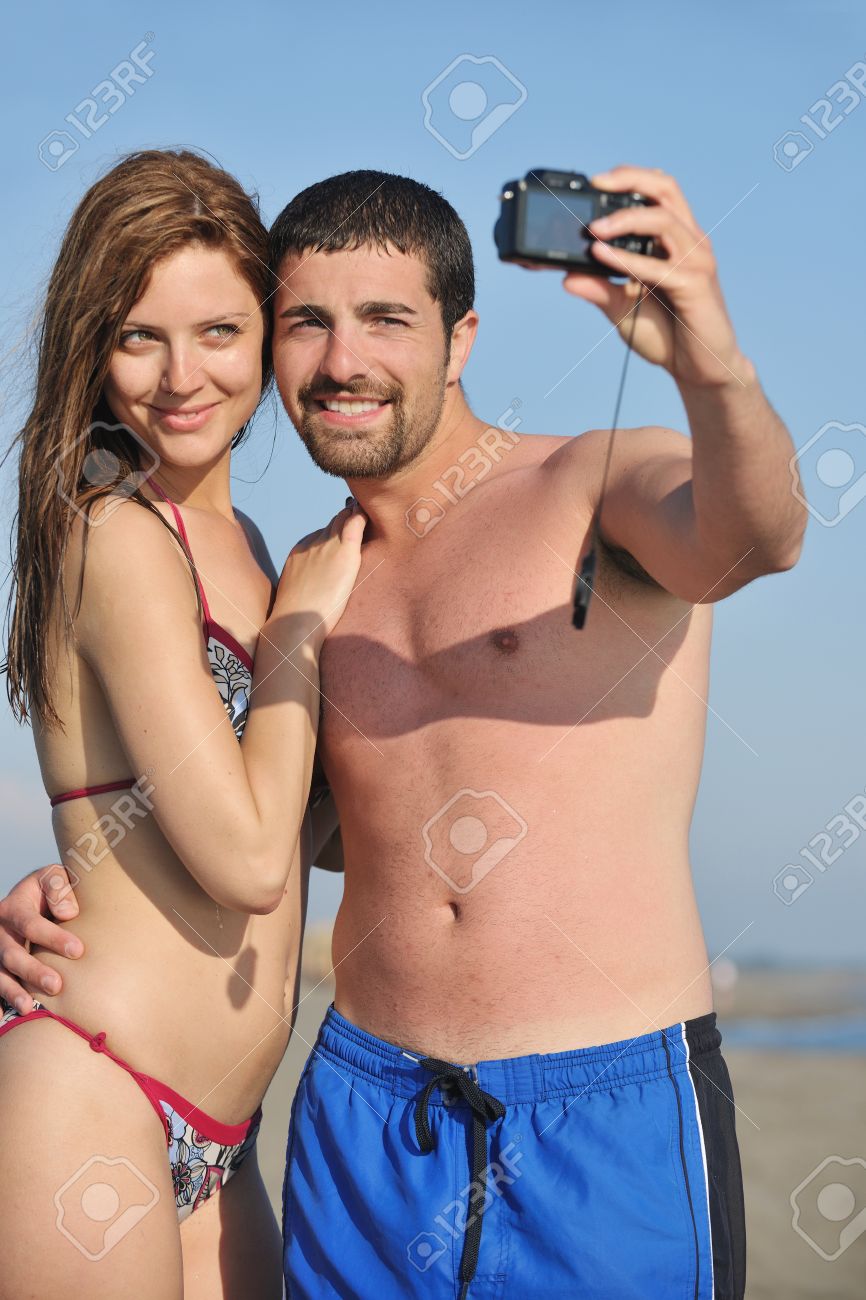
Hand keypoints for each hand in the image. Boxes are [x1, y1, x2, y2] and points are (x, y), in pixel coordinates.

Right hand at [0, 867, 82, 1011]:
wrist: (29, 899)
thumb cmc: (49, 890)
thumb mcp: (53, 877)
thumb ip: (59, 888)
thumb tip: (69, 913)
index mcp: (14, 907)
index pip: (31, 924)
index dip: (53, 937)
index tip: (78, 951)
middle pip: (11, 953)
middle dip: (32, 971)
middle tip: (56, 985)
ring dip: (12, 991)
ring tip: (28, 1008)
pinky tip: (3, 1019)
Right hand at [271, 502, 366, 647]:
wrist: (295, 621)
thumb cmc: (297, 618)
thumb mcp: (297, 592)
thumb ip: (308, 584)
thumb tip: (315, 591)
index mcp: (300, 551)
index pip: (321, 534)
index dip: (335, 531)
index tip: (344, 530)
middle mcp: (313, 543)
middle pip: (333, 524)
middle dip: (345, 518)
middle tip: (359, 511)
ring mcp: (328, 545)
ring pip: (343, 520)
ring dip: (354, 515)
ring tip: (367, 509)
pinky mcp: (344, 552)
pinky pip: (355, 524)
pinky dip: (362, 516)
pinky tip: (370, 514)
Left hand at [559, 165, 752, 388]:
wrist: (699, 369)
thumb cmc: (667, 336)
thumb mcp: (623, 310)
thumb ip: (599, 290)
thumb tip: (566, 277)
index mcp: (675, 240)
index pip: (658, 192)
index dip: (629, 179)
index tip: (593, 183)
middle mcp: (689, 242)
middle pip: (666, 189)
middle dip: (630, 179)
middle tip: (596, 184)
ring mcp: (696, 261)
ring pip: (663, 220)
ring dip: (625, 218)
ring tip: (593, 228)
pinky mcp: (695, 285)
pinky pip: (658, 266)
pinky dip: (627, 259)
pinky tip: (600, 255)